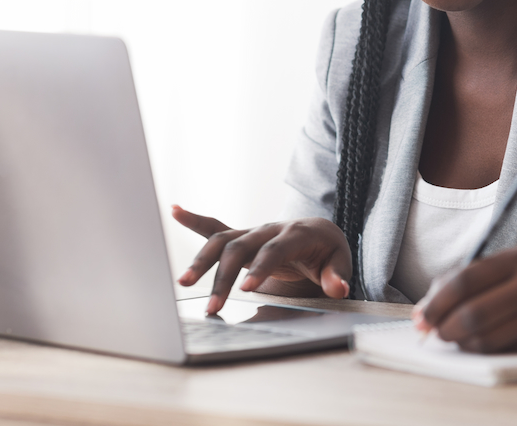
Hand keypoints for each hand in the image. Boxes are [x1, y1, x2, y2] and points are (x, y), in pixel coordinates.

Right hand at [171, 205, 351, 314]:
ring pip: (222, 241)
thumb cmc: (329, 251)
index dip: (261, 268)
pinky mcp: (242, 237)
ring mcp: (253, 231)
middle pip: (240, 248)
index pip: (274, 250)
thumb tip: (339, 288)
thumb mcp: (340, 262)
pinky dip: (195, 220)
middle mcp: (269, 228)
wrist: (320, 232)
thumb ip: (338, 275)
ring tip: (183, 282)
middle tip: (213, 306)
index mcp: (295, 233)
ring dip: (202, 261)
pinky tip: (176, 211)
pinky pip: (215, 227)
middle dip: (224, 277)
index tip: (246, 289)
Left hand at [414, 246, 516, 352]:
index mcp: (516, 257)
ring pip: (484, 335)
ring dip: (460, 341)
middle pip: (471, 311)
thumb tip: (428, 303)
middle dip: (443, 325)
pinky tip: (476, 343)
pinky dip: (481, 348)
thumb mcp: (514, 263)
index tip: (422, 315)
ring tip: (454, 337)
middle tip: (433, 331)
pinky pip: (503, 347)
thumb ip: (475, 277)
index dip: (437, 300)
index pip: (465, 279)